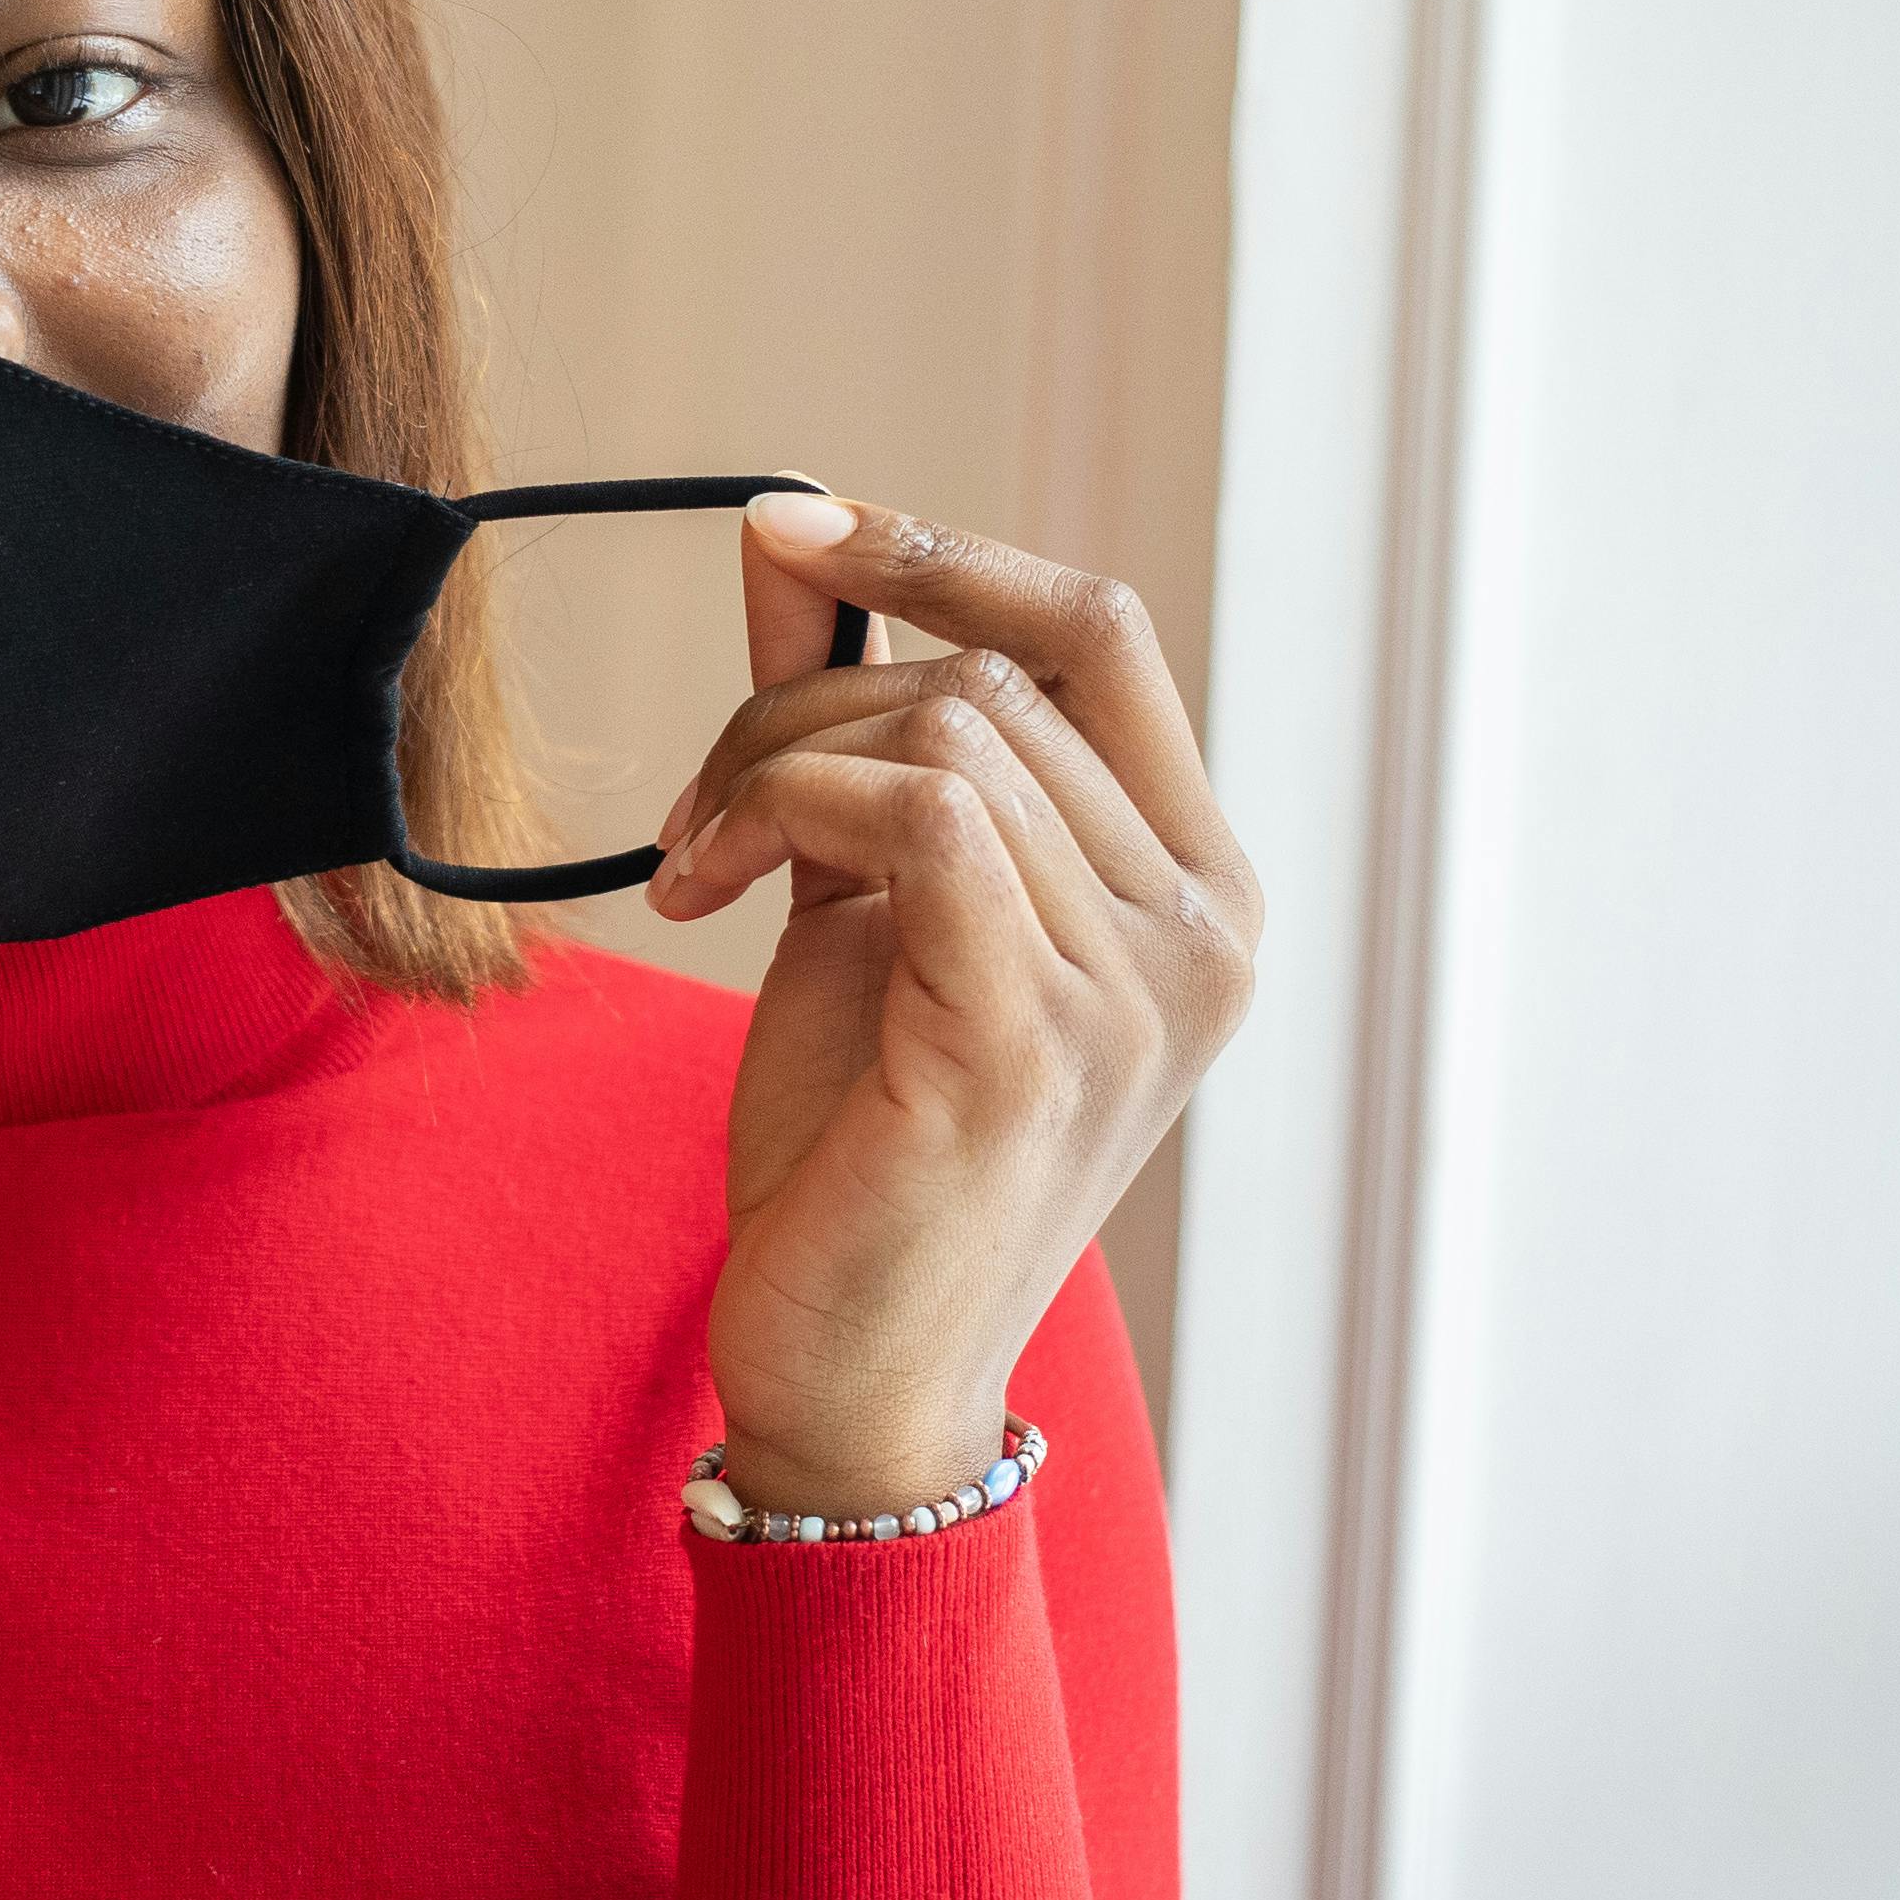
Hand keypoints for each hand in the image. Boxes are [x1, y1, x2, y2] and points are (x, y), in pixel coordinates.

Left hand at [644, 495, 1259, 1516]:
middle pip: (991, 675)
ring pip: (941, 735)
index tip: (794, 525)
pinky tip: (704, 893)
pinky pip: (916, 815)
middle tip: (699, 814)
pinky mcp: (1028, 1042)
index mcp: (1199, 892)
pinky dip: (785, 811)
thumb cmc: (866, 1144)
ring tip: (697, 870)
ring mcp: (1134, 994)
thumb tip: (790, 545)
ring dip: (768, 769)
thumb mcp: (868, 900)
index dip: (946, 551)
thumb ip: (850, 727)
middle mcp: (1203, 937)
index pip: (1101, 633)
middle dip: (800, 705)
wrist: (852, 1373)